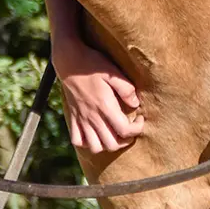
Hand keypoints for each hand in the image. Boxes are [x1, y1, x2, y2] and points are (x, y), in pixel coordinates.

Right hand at [56, 40, 141, 154]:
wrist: (69, 61)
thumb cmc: (93, 65)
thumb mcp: (113, 72)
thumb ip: (126, 89)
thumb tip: (135, 104)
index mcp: (105, 106)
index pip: (124, 130)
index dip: (137, 129)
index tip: (140, 118)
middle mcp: (92, 117)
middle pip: (111, 144)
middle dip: (125, 140)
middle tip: (130, 128)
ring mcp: (81, 119)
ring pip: (95, 147)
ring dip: (107, 145)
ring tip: (114, 134)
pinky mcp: (73, 118)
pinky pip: (78, 141)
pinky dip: (87, 143)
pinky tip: (95, 134)